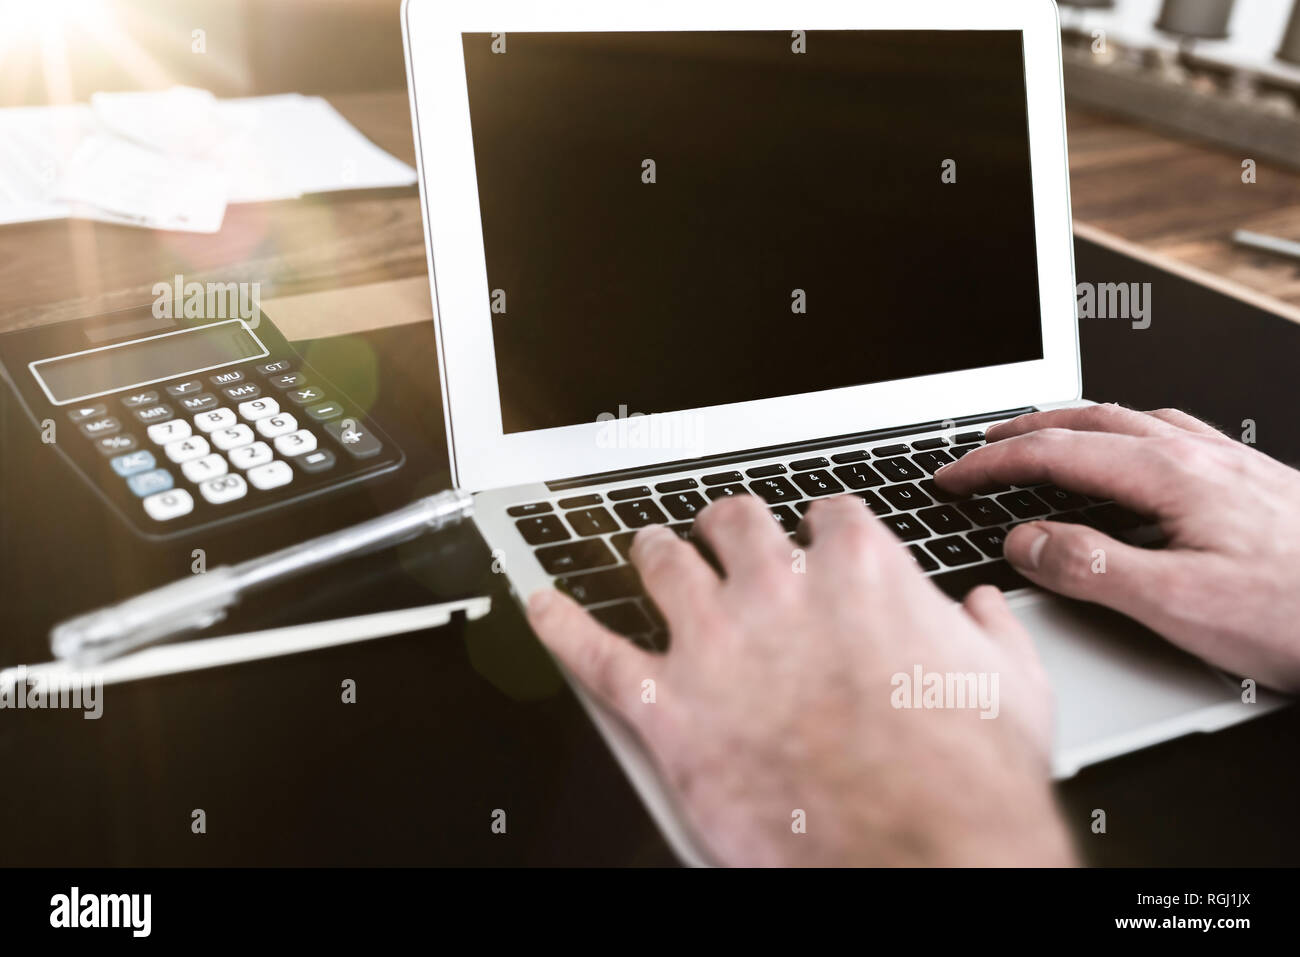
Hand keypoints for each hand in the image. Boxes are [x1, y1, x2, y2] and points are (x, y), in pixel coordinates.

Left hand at [527, 495, 1074, 866]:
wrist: (923, 858)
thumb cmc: (968, 782)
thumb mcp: (1013, 687)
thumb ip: (989, 632)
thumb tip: (982, 612)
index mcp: (859, 570)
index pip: (825, 515)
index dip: (818, 530)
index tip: (815, 544)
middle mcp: (777, 591)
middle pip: (734, 523)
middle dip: (729, 526)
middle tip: (724, 536)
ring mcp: (716, 644)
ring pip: (661, 564)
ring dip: (654, 552)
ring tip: (650, 551)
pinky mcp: (669, 708)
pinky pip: (591, 649)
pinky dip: (559, 625)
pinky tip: (543, 607)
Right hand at [936, 404, 1299, 690]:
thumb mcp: (1182, 605)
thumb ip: (1093, 567)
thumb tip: (1026, 540)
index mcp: (1171, 476)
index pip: (1055, 451)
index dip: (991, 462)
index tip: (952, 475)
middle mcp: (1199, 456)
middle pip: (1088, 419)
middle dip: (1021, 429)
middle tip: (979, 447)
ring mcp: (1230, 464)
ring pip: (1131, 420)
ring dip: (1072, 424)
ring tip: (1041, 439)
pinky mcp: (1254, 481)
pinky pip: (1172, 434)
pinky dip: (1126, 434)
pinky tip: (1135, 455)